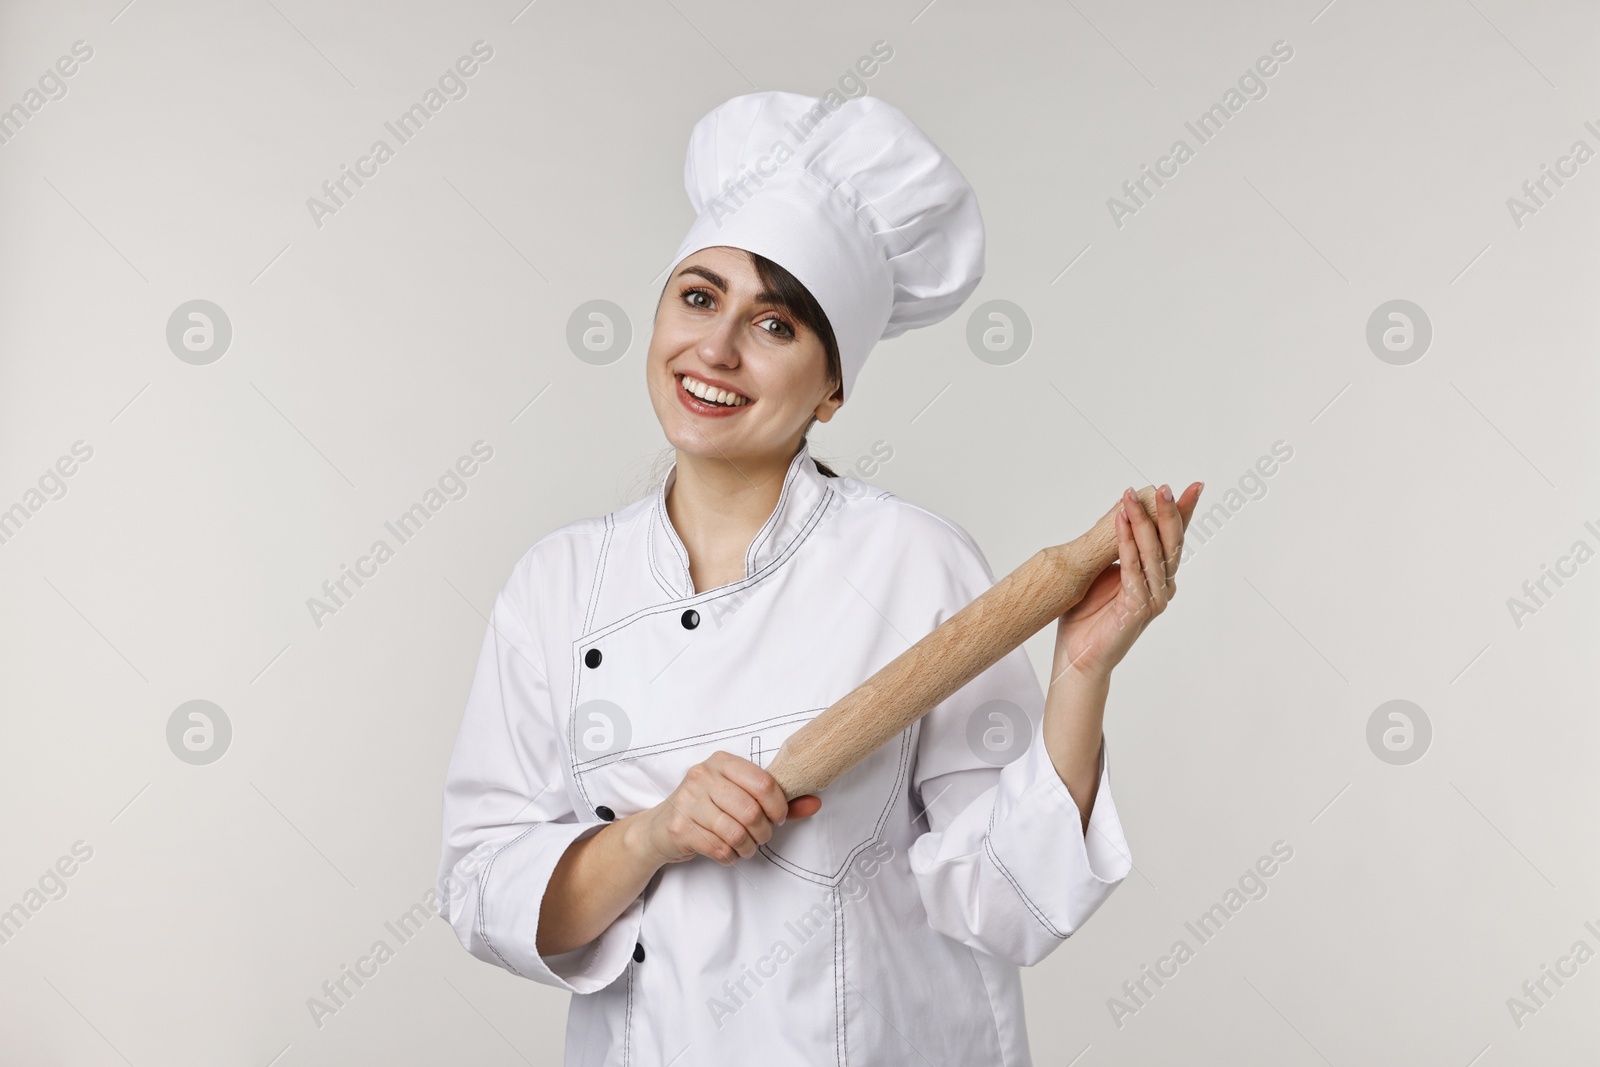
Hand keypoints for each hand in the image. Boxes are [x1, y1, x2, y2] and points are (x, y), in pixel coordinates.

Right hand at [639, 750, 821, 866]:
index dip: (778, 806)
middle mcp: (702, 776)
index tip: (778, 818)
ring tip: (745, 846)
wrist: (659, 828)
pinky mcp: (679, 827)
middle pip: (751, 811)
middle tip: (762, 836)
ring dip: (748, 847)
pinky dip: (730, 856)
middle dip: (764, 832)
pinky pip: (719, 848)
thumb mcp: (740, 796)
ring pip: (736, 833)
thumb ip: (777, 800)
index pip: (763, 782)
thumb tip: (815, 802)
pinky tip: (727, 851)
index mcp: (722, 762)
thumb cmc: (707, 809)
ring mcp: (687, 801)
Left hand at [1053, 483, 1201, 681]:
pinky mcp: (1138, 609)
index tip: (1195, 487)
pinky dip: (1127, 544)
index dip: (1183, 513)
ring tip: (1131, 498)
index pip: (1172, 539)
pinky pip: (1133, 569)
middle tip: (1162, 487)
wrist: (1077, 657)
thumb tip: (1121, 513)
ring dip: (1142, 523)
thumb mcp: (1101, 572)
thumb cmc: (1088, 617)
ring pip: (1153, 553)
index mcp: (1157, 577)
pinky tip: (1121, 523)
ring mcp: (1153, 599)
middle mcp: (1161, 587)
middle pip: (1170, 543)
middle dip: (1168, 512)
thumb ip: (1118, 549)